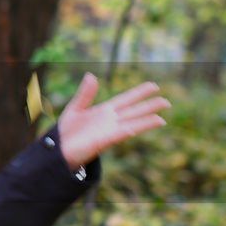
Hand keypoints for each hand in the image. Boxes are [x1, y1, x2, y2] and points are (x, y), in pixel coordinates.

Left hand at [57, 74, 171, 171]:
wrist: (58, 150)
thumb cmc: (67, 132)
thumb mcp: (75, 108)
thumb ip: (85, 94)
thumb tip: (92, 75)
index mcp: (105, 111)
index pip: (126, 99)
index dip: (140, 93)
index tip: (154, 86)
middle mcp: (110, 121)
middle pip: (134, 111)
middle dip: (149, 107)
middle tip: (167, 102)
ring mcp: (108, 131)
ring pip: (131, 124)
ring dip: (146, 122)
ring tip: (162, 119)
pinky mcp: (102, 142)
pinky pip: (117, 135)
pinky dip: (126, 131)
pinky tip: (136, 128)